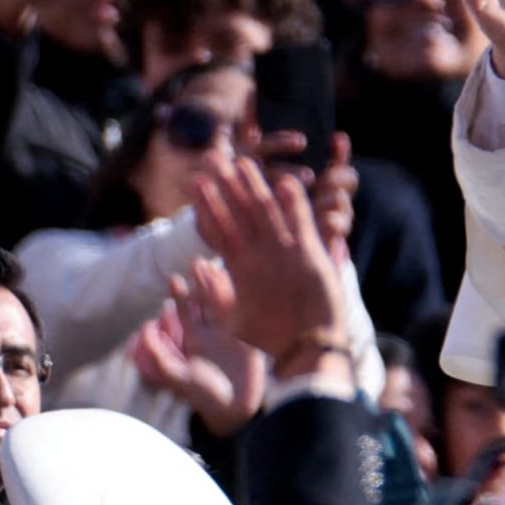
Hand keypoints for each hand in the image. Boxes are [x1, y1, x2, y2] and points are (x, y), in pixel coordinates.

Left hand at [131, 261, 270, 436]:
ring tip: (215, 267)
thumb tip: (144, 328)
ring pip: (224, 304)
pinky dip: (241, 299)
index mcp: (194, 340)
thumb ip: (160, 355)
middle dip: (200, 284)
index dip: (179, 295)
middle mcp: (211, 333)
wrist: (235, 410)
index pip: (185, 312)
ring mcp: (231, 334)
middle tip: (196, 262)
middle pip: (204, 303)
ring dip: (219, 288)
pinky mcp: (249, 338)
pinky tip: (240, 284)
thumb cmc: (203, 396)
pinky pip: (245, 314)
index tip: (174, 278)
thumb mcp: (178, 376)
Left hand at [189, 154, 351, 377]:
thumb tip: (197, 268)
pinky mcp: (310, 253)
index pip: (220, 228)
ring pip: (267, 212)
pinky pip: (301, 223)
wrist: (308, 346)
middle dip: (226, 186)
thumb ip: (217, 293)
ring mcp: (285, 250)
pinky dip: (294, 204)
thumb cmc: (271, 335)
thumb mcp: (234, 317)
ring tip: (243, 163)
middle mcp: (261, 252)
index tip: (195, 181)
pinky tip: (287, 183)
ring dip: (255, 187)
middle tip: (212, 158)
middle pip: (240, 212)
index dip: (208, 205)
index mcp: (242, 264)